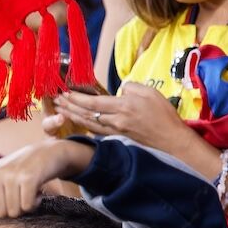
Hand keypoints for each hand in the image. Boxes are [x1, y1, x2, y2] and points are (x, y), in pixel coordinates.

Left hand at [0, 138, 92, 217]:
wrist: (48, 152)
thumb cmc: (20, 166)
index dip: (5, 207)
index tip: (12, 193)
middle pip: (2, 214)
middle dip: (16, 208)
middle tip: (22, 193)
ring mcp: (10, 175)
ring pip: (16, 211)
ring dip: (28, 205)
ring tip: (30, 190)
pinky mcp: (27, 178)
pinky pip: (27, 206)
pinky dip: (37, 203)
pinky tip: (39, 190)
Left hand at [51, 83, 198, 157]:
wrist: (172, 139)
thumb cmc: (163, 114)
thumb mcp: (150, 92)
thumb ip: (130, 87)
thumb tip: (119, 90)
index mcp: (123, 107)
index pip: (93, 102)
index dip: (77, 98)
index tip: (65, 92)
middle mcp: (115, 120)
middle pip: (86, 113)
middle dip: (69, 106)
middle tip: (56, 99)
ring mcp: (116, 130)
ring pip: (88, 122)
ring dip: (73, 115)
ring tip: (60, 109)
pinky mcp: (118, 137)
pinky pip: (96, 130)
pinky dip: (84, 124)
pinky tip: (78, 120)